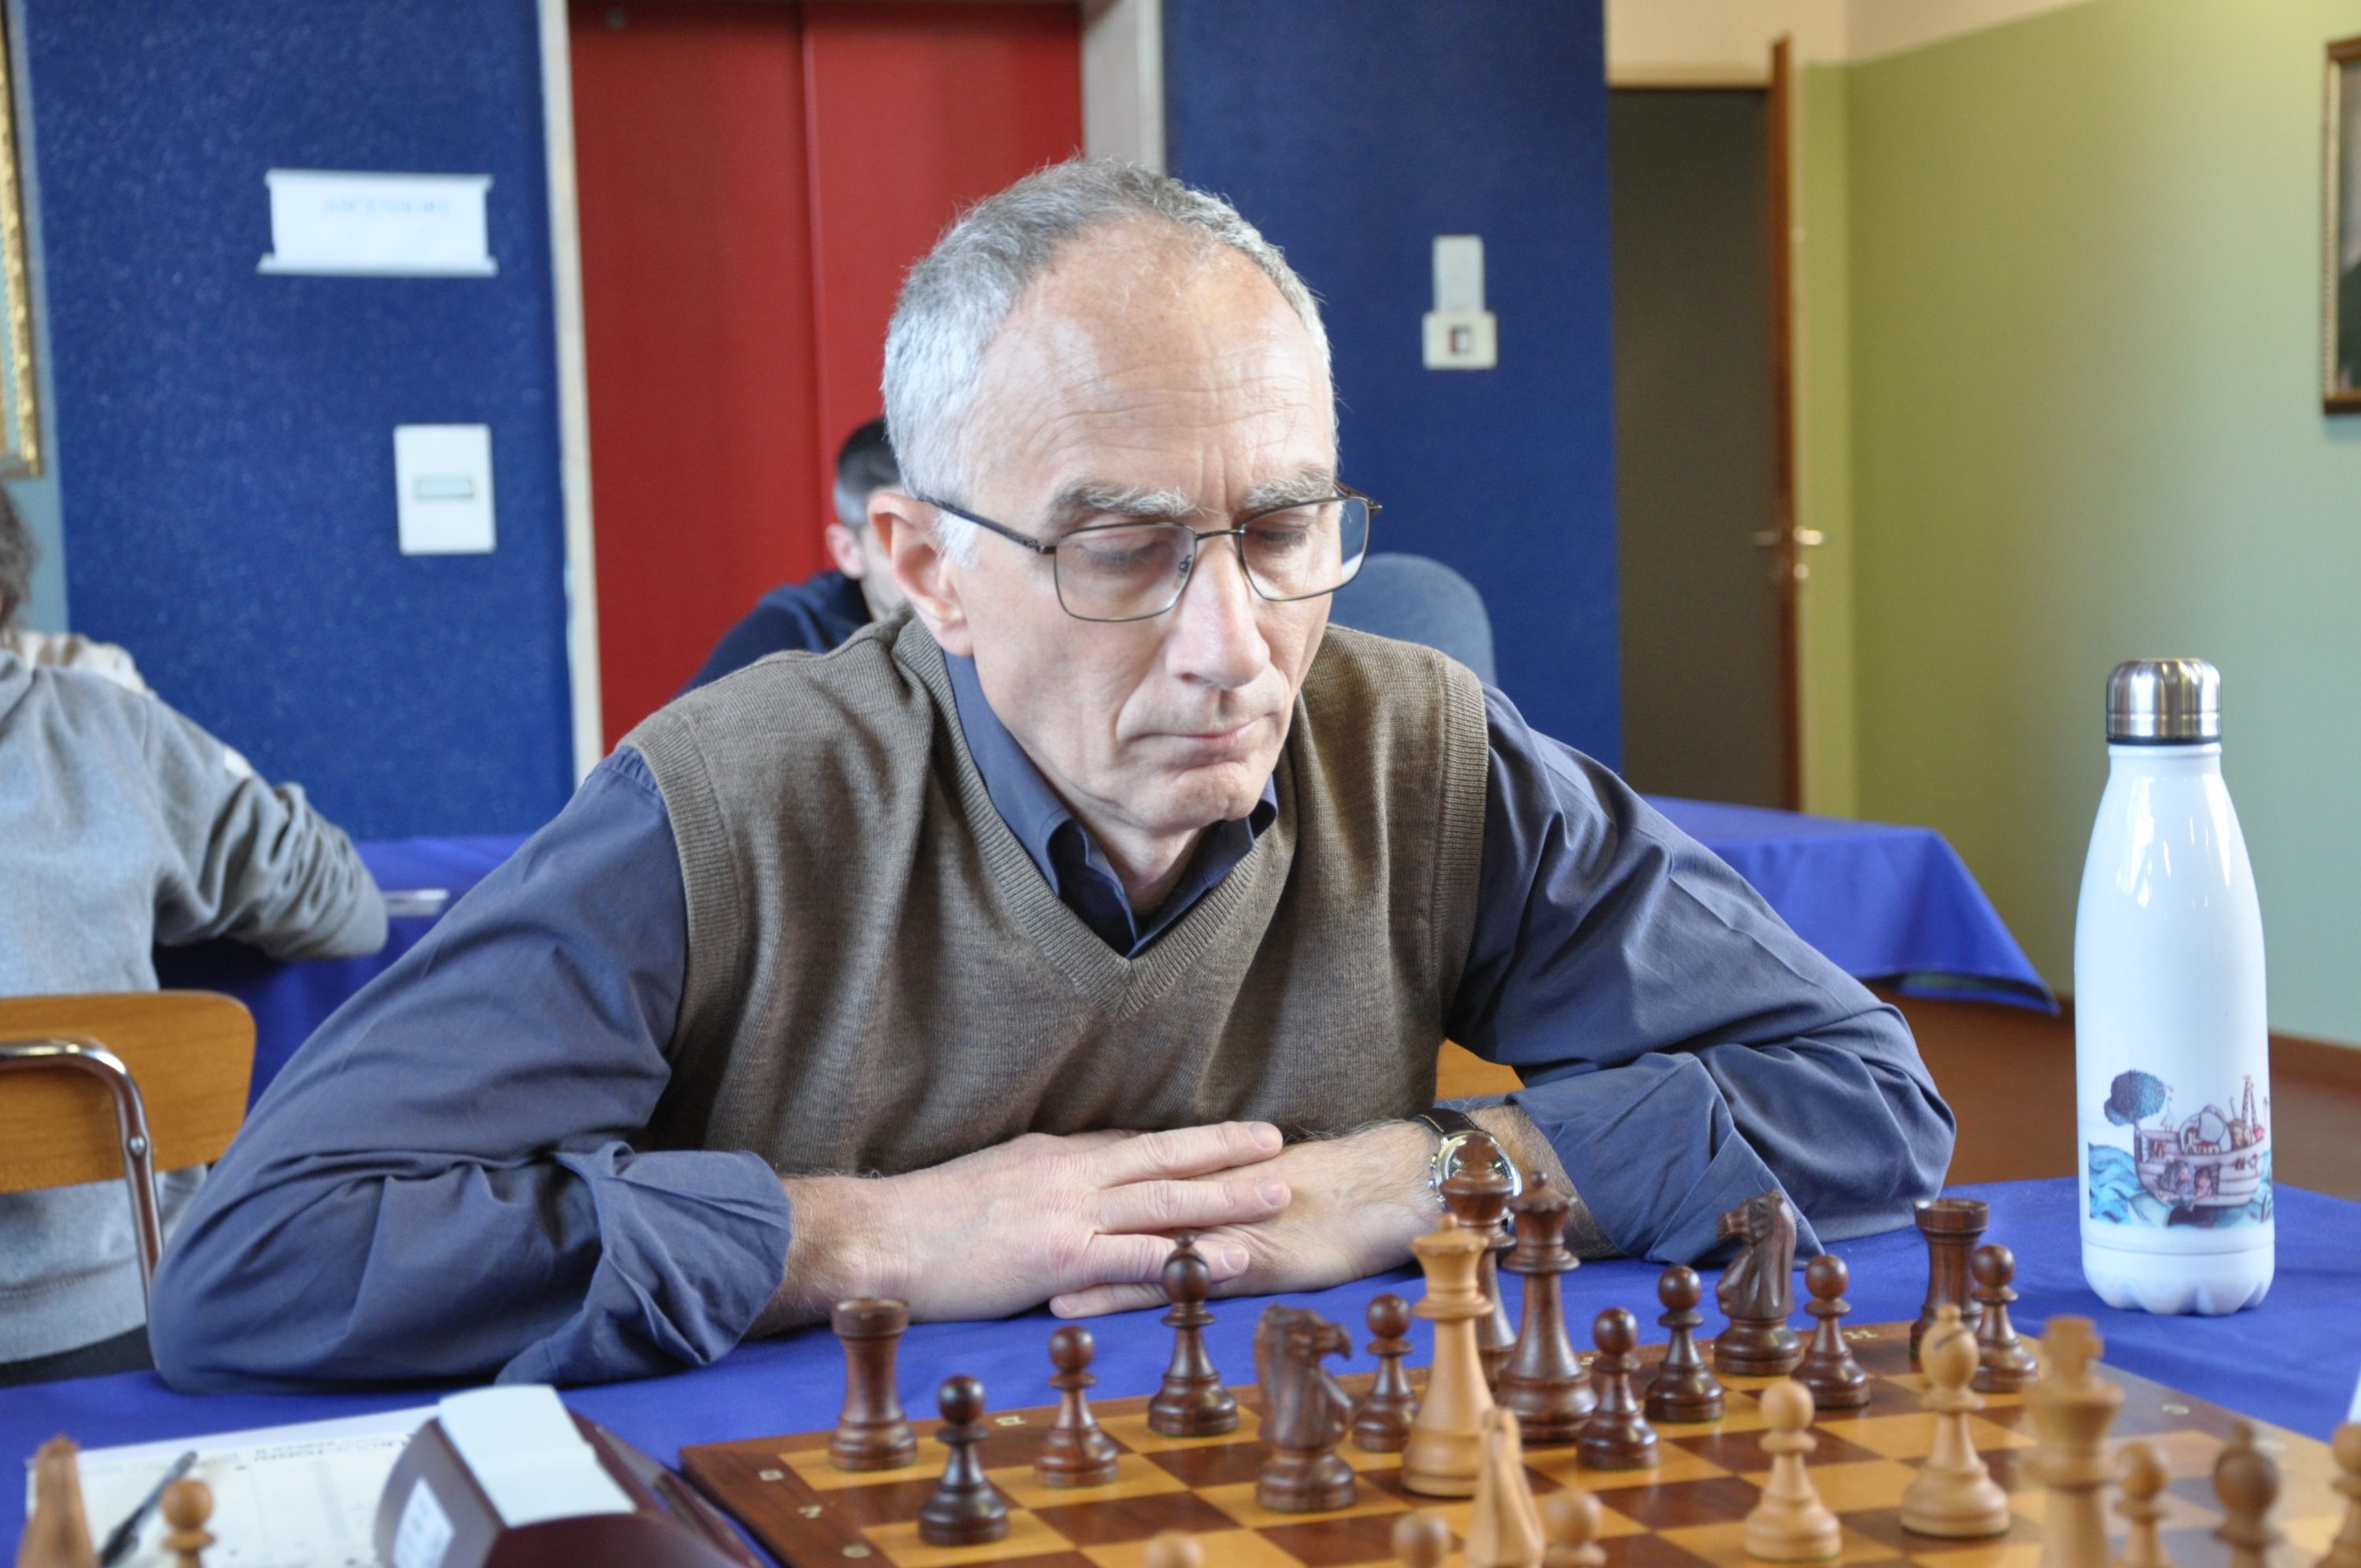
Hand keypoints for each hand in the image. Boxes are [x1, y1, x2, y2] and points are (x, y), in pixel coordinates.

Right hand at [757, 1122, 1290, 1329]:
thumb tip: (1061, 1178)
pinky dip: (1195, 1256)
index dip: (1182, 1141)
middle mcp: (1070, 1174)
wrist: (879, 1237)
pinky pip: (1144, 1257)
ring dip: (1227, 1196)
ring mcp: (1071, 1214)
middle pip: (1163, 1156)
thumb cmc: (920, 1218)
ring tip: (1279, 1192)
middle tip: (1277, 1142)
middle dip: (1223, 1150)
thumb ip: (1032, 1178)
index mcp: (1050, 1155)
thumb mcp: (987, 1179)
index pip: (1130, 1143)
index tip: (1223, 1135)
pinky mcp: (1064, 1258)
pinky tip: (1236, 1259)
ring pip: (1167, 1199)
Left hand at [1042, 1102, 1577, 1316]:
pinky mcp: (1238, 1261)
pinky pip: (1172, 1278)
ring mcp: (1212, 1229)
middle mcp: (1192, 1198)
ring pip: (1124, 1243)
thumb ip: (1203, 1197)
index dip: (1054, 1194)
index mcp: (1191, 1178)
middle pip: (1104, 1207)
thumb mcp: (1249, 1192)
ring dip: (1069, 1260)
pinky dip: (1123, 1290)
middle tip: (980, 1243)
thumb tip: (1163, 1203)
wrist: (1385, 1186)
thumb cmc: (1323, 1194)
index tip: (998, 1204)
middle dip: (1043, 1224)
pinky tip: (1080, 1304)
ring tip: (1014, 1280)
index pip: (1111, 1181)